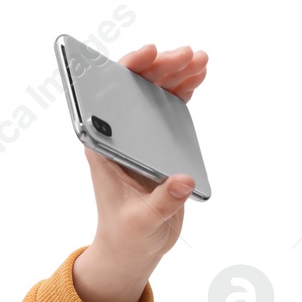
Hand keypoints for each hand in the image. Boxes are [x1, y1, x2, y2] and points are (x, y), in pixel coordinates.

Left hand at [75, 43, 209, 301]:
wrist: (133, 248)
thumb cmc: (127, 234)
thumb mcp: (143, 221)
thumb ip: (162, 202)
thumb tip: (183, 182)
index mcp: (102, 147)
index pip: (105, 97)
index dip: (126, 69)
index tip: (150, 53)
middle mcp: (116, 135)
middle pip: (134, 88)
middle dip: (160, 67)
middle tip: (188, 55)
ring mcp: (135, 135)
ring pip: (152, 93)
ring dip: (174, 73)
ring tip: (200, 61)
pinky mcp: (154, 141)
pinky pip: (167, 106)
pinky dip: (182, 89)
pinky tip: (198, 75)